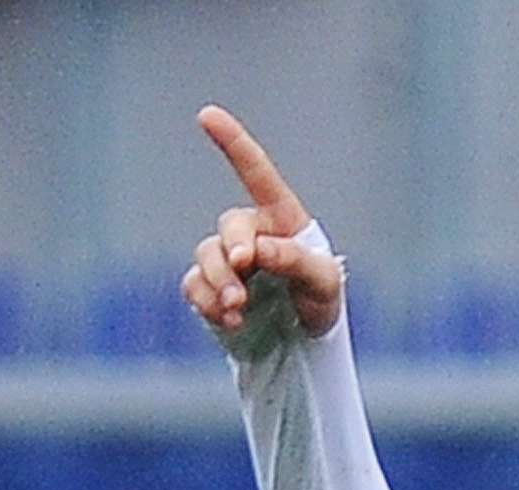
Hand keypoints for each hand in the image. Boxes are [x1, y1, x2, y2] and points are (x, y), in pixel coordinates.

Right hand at [181, 105, 344, 340]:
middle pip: (229, 224)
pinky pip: (194, 286)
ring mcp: (226, 261)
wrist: (305, 345)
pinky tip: (230, 321)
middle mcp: (249, 232)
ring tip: (237, 308)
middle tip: (243, 266)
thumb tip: (258, 248)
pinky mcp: (210, 290)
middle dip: (233, 247)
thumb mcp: (323, 282)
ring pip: (206, 255)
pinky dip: (207, 302)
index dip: (232, 142)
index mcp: (279, 217)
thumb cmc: (319, 302)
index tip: (207, 114)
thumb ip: (296, 260)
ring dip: (218, 280)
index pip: (255, 173)